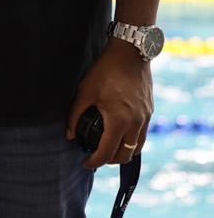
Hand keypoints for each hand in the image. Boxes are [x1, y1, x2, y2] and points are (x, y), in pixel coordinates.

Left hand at [66, 40, 152, 168]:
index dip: (95, 162)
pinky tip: (120, 136)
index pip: (107, 152)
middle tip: (95, 157)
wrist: (130, 53)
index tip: (85, 163)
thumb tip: (69, 135)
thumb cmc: (105, 71)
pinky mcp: (149, 111)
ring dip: (123, 153)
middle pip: (125, 155)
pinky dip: (132, 141)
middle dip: (109, 160)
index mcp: (119, 120)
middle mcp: (136, 123)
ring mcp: (146, 117)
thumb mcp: (84, 92)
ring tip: (107, 149)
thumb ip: (74, 115)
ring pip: (137, 147)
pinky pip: (143, 135)